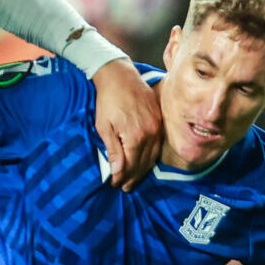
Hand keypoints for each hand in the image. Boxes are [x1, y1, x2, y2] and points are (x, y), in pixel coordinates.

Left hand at [91, 60, 159, 188]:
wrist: (120, 76)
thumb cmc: (108, 101)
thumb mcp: (104, 127)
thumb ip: (113, 150)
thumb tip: (117, 171)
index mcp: (135, 137)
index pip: (130, 165)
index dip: (121, 177)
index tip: (114, 184)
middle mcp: (150, 134)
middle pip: (142, 163)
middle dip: (132, 177)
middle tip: (124, 188)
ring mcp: (157, 127)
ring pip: (152, 156)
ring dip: (143, 170)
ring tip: (133, 180)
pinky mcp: (159, 120)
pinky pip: (157, 145)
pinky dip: (151, 157)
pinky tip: (144, 162)